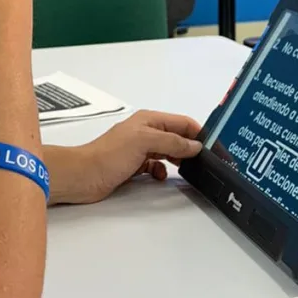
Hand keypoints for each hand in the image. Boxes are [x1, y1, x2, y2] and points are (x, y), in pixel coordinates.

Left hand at [48, 111, 203, 204]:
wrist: (82, 176)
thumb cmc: (110, 155)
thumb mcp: (145, 142)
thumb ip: (172, 142)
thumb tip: (195, 145)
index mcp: (149, 120)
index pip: (182, 122)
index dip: (199, 133)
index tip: (215, 147)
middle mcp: (146, 131)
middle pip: (177, 136)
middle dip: (191, 147)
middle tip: (207, 162)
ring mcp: (139, 149)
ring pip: (167, 151)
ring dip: (178, 159)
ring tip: (190, 170)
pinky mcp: (133, 165)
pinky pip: (155, 165)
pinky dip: (161, 170)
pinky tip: (160, 176)